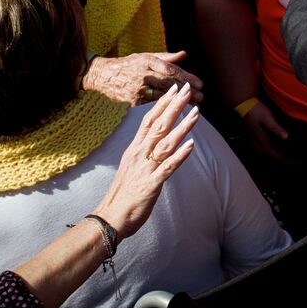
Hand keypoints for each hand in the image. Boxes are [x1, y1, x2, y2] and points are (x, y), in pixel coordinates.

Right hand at [84, 51, 203, 104]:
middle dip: (187, 91)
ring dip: (180, 102)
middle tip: (201, 96)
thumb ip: (166, 57)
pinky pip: (152, 104)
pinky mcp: (133, 101)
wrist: (102, 75)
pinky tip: (178, 111)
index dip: (187, 77)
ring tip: (195, 105)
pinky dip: (166, 108)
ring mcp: (137, 88)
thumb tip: (184, 54)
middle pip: (169, 84)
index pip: (171, 69)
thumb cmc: (128, 65)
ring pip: (163, 96)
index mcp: (148, 61)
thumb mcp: (145, 56)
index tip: (200, 84)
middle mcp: (143, 74)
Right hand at [91, 84, 198, 237]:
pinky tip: (191, 145)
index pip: (148, 120)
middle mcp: (139, 155)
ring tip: (196, 112)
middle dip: (174, 106)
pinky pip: (168, 168)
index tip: (173, 89)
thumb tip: (155, 140)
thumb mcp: (130, 166)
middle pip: (158, 125)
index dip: (162, 103)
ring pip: (166, 143)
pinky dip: (180, 156)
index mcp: (134, 149)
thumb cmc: (122, 194)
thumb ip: (142, 152)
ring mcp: (145, 168)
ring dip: (182, 127)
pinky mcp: (151, 184)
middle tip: (187, 90)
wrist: (109, 218)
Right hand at [241, 102, 294, 163]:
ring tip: (292, 156)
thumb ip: (276, 129)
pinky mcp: (256, 142)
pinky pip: (268, 151)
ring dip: (281, 156)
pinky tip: (282, 148)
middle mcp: (259, 148)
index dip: (289, 161)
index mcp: (263, 145)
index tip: (299, 163)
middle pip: (274, 158)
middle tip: (298, 160)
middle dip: (286, 160)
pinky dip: (276, 151)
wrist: (245, 107)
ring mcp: (256, 146)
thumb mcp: (268, 119)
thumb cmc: (257, 113)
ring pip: (271, 155)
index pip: (278, 157)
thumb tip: (286, 137)